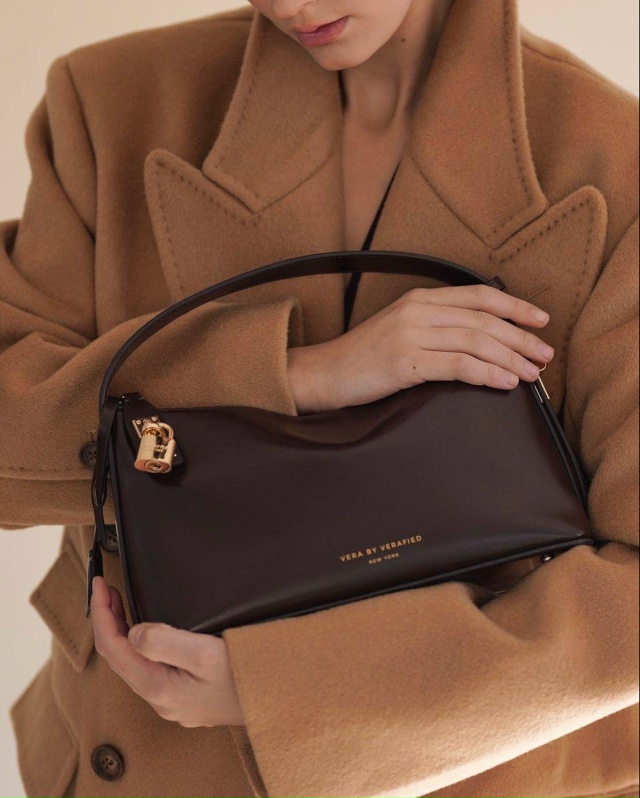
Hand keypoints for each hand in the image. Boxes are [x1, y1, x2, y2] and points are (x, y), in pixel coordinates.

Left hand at [90, 574, 245, 726]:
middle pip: (120, 658)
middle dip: (108, 621)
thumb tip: (134, 634)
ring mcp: (175, 702)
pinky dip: (141, 646)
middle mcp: (162, 700)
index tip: (98, 585)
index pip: (113, 648)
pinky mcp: (188, 698)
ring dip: (124, 633)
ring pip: (135, 665)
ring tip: (121, 605)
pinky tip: (149, 633)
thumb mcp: (206, 652)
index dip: (101, 615)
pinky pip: (151, 670)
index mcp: (159, 687)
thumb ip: (164, 641)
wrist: (280, 701)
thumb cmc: (248, 676)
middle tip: (107, 590)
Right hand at [287, 283, 553, 412]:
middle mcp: (418, 310)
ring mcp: (410, 334)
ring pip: (475, 341)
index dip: (515, 307)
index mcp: (420, 299)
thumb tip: (479, 342)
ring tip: (532, 374)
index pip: (479, 297)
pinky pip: (457, 365)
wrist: (323, 373)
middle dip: (521, 338)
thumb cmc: (364, 358)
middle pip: (484, 320)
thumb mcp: (401, 330)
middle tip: (545, 356)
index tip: (541, 320)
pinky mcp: (405, 361)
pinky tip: (505, 382)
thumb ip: (436, 327)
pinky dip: (486, 373)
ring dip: (511, 358)